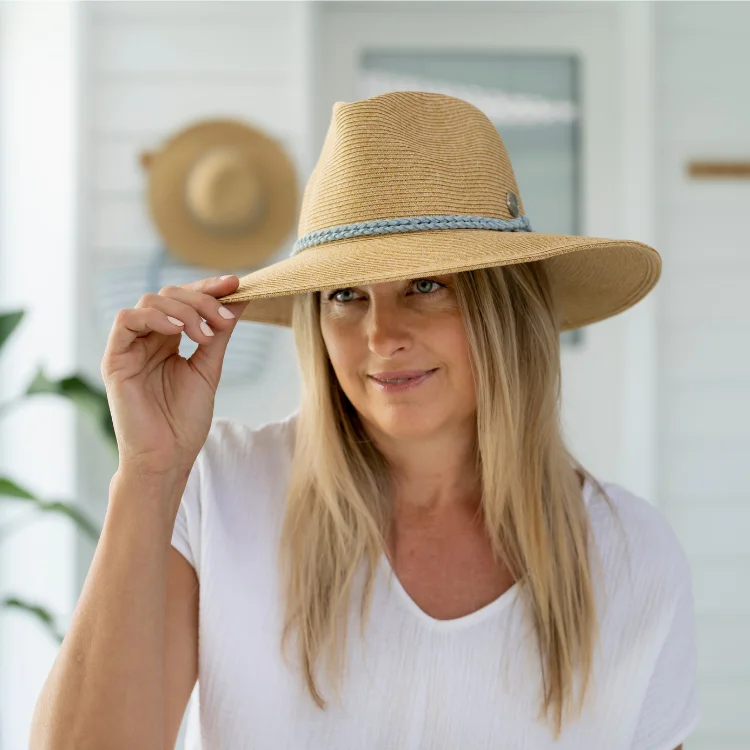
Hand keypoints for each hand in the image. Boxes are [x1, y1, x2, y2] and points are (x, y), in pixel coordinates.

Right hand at [101, 275, 248, 477]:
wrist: (167, 457)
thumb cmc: (185, 420)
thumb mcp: (209, 368)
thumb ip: (219, 333)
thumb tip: (240, 299)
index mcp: (169, 339)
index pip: (186, 300)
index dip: (209, 288)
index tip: (236, 284)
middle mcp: (148, 338)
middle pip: (170, 294)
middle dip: (202, 300)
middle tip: (225, 318)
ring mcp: (130, 347)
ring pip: (150, 301)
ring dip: (183, 310)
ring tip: (205, 334)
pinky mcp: (114, 359)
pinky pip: (126, 321)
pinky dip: (154, 317)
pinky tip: (178, 331)